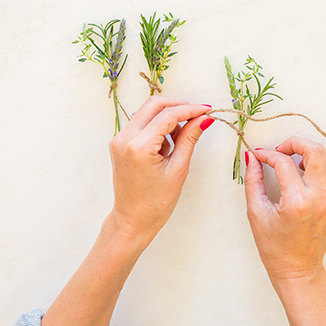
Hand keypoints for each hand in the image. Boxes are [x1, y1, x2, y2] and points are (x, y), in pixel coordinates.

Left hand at [108, 96, 212, 244]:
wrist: (133, 220)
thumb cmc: (155, 202)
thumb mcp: (178, 169)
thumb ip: (190, 139)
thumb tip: (203, 119)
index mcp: (139, 146)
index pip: (168, 115)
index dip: (190, 110)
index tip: (207, 110)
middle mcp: (124, 138)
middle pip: (154, 105)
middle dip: (178, 107)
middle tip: (198, 116)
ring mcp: (119, 139)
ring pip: (147, 112)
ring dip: (168, 117)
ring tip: (181, 139)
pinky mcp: (120, 143)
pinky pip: (141, 123)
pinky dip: (158, 126)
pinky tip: (168, 145)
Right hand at [244, 137, 325, 281]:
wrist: (297, 270)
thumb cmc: (274, 246)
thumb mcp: (256, 213)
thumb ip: (253, 181)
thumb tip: (253, 157)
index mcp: (296, 201)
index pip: (282, 162)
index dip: (267, 155)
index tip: (259, 156)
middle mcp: (319, 199)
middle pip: (315, 151)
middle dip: (296, 143)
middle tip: (282, 150)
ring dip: (317, 154)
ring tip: (301, 163)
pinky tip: (318, 176)